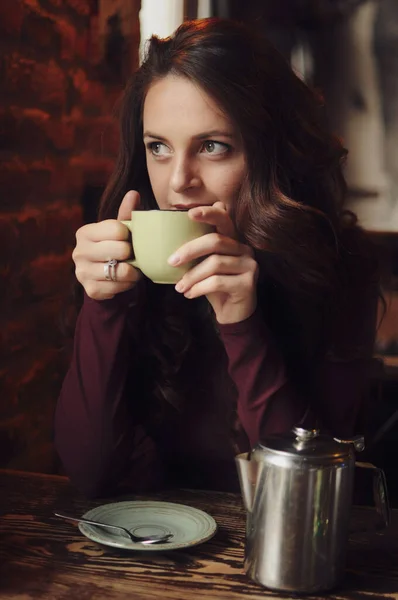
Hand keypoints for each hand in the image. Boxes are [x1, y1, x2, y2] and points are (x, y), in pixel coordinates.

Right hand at [72, 191, 142, 300]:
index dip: (128, 235)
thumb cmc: (112, 248)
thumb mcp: (118, 231)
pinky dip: (127, 285)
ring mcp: (82, 272)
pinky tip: (125, 280)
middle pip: (120, 250)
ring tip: (133, 268)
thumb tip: (133, 193)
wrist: (101, 278)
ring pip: (121, 271)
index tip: (128, 239)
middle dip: (132, 254)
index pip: (116, 229)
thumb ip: (126, 213)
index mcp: (85, 233)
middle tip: (132, 256)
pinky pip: (119, 288)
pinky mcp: (90, 290)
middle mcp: (79, 252)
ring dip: (133, 272)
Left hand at [170, 202, 258, 323]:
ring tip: (180, 287)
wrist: (231, 313)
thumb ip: (194, 251)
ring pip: (215, 263)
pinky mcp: (248, 283)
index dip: (208, 212)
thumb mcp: (202, 266)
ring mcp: (249, 265)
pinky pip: (218, 282)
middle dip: (190, 250)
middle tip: (171, 262)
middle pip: (215, 241)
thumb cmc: (214, 287)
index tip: (189, 213)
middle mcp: (244, 249)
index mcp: (232, 240)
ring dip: (192, 276)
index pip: (223, 218)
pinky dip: (199, 288)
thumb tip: (166, 238)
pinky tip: (190, 294)